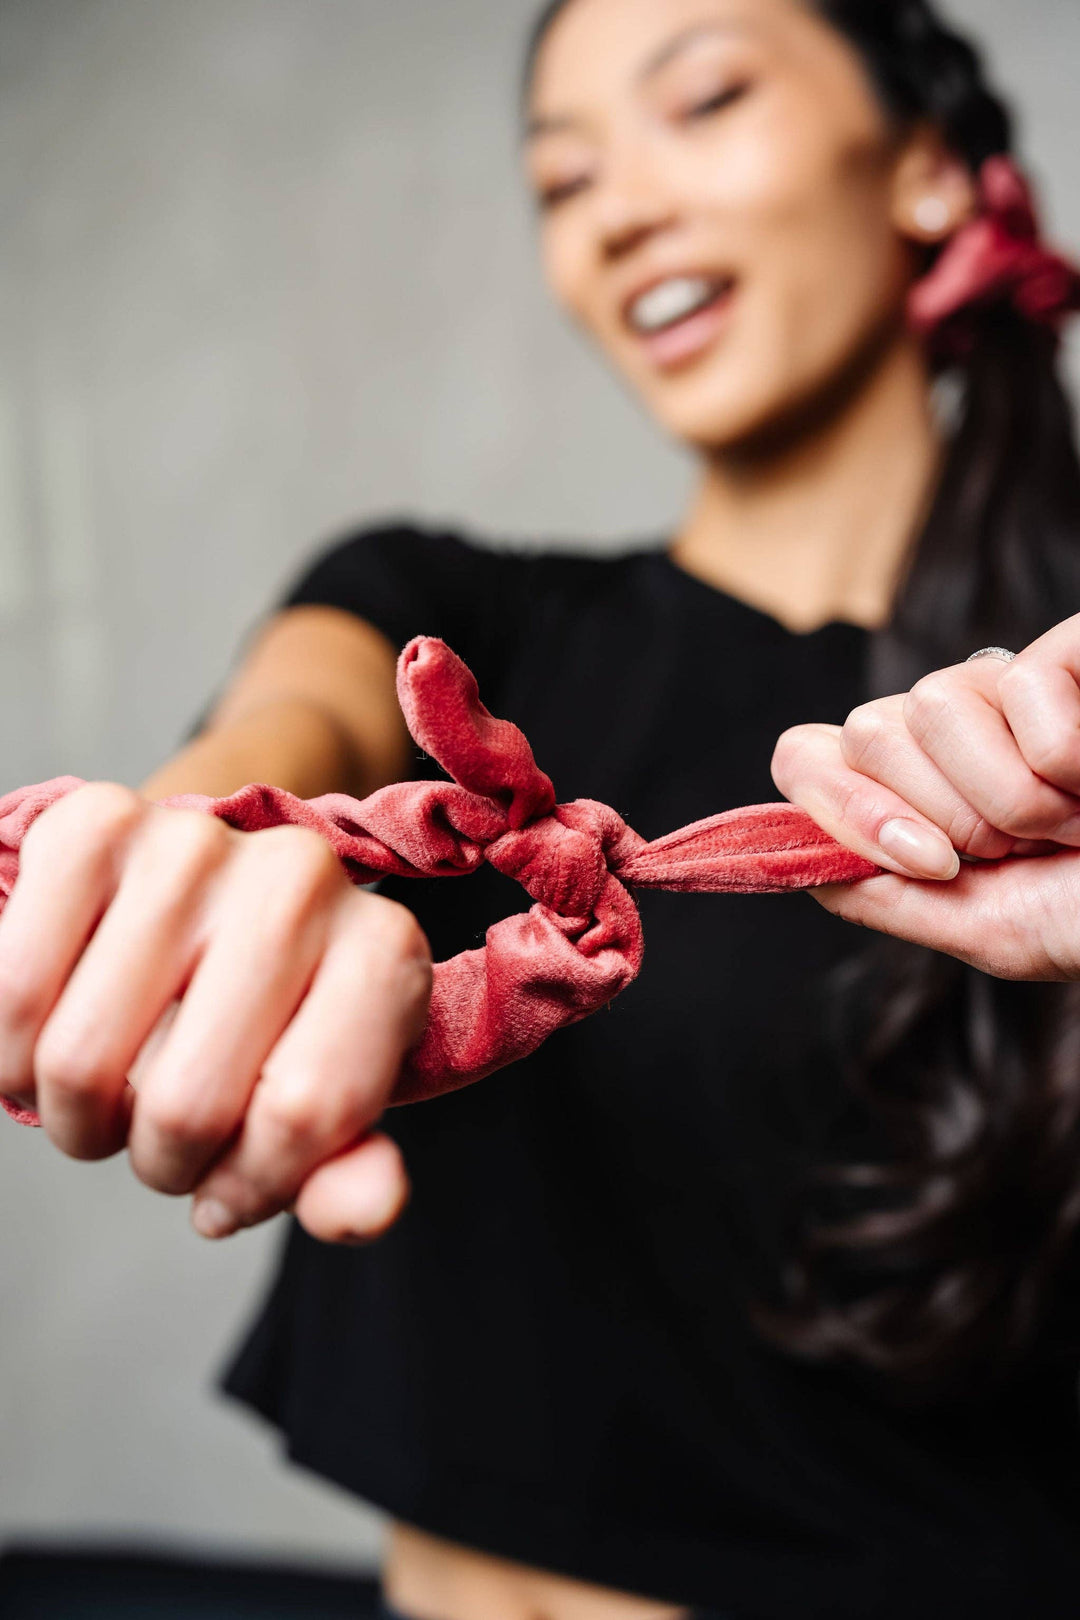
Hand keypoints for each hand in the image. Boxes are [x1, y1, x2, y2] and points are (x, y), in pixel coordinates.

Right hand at [0, 783, 430, 1241]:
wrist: (211, 906)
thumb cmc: (272, 1022)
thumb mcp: (324, 1100)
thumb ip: (348, 1170)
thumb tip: (364, 1211)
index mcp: (384, 953)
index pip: (304, 1117)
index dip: (249, 1185)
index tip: (232, 1186)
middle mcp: (302, 878)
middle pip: (184, 1105)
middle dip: (157, 1161)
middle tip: (161, 1135)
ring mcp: (195, 841)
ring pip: (78, 1062)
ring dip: (76, 1118)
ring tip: (111, 1089)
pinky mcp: (94, 822)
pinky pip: (10, 992)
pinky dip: (10, 1056)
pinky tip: (51, 1041)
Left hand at [771, 615, 1079, 980]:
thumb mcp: (990, 928)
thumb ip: (886, 899)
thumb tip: (798, 864)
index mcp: (914, 792)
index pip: (808, 756)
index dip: (839, 803)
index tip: (926, 858)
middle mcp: (945, 729)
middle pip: (864, 734)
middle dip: (949, 815)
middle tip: (1029, 844)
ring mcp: (1003, 683)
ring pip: (929, 708)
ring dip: (1015, 795)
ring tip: (1076, 816)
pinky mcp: (1065, 649)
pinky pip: (1021, 687)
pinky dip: (1071, 756)